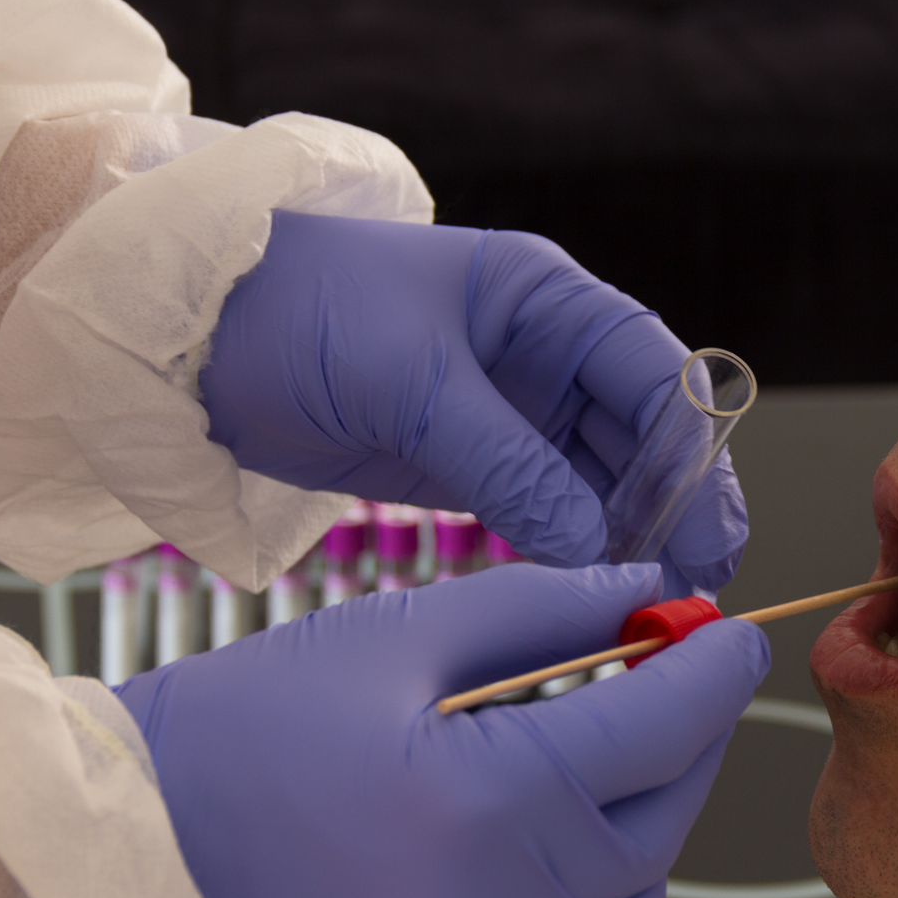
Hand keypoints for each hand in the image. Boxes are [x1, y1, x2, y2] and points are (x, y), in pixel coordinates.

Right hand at [113, 562, 769, 897]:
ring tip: (584, 792)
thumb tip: (644, 592)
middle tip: (662, 697)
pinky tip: (545, 892)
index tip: (731, 641)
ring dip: (633, 851)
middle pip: (653, 826)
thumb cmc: (247, 728)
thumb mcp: (394, 635)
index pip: (654, 727)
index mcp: (478, 798)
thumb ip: (538, 609)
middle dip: (676, 749)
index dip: (709, 673)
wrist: (126, 846)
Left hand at [200, 212, 746, 592]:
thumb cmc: (299, 312)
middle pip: (640, 433)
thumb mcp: (410, 382)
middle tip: (697, 581)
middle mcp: (539, 353)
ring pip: (596, 478)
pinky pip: (540, 508)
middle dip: (673, 504)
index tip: (711, 526)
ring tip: (651, 597)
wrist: (186, 338)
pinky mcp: (464, 461)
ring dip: (626, 534)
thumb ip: (506, 462)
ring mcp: (505, 410)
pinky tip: (586, 588)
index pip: (653, 372)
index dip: (693, 450)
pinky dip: (567, 547)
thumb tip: (591, 543)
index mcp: (542, 300)